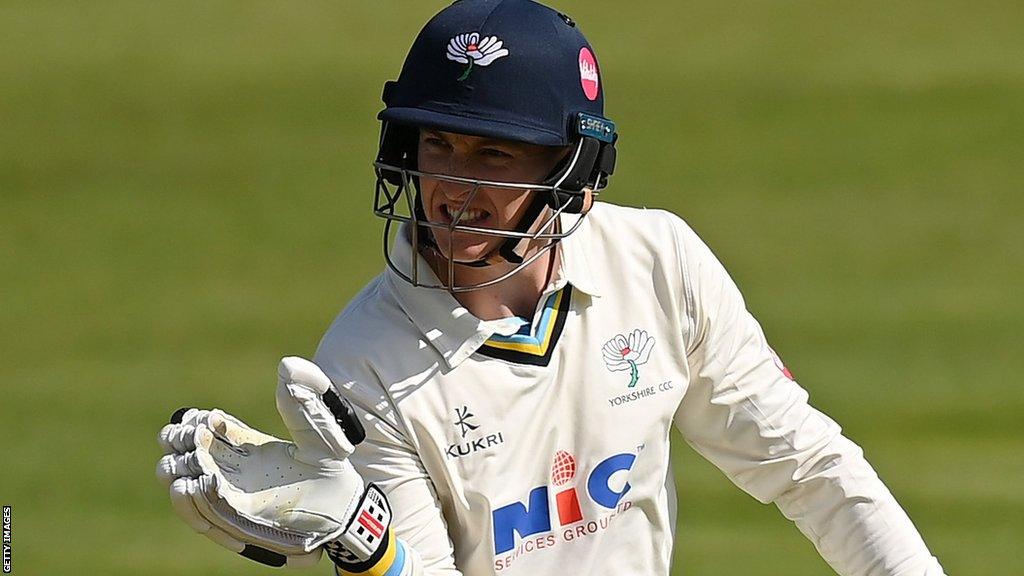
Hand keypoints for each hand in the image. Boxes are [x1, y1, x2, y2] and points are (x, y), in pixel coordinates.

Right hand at [156, 357, 381, 568]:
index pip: (200, 430)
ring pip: (182, 484)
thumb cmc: (329, 466)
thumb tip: (288, 365)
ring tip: (193, 462)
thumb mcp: (317, 432)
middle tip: (192, 436)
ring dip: (178, 472)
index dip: (190, 422)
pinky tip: (197, 485)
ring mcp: (230, 497)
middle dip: (178, 443)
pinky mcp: (236, 522)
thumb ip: (302, 404)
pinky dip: (191, 503)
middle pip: (183, 454)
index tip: (200, 418)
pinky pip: (202, 517)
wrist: (342, 505)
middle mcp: (230, 469)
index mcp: (242, 444)